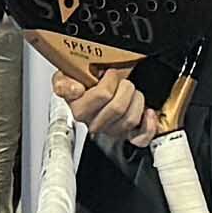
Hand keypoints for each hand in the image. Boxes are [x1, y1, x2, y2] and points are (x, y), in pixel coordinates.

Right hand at [28, 33, 151, 141]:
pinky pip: (140, 139)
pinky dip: (148, 125)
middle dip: (124, 87)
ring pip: (130, 119)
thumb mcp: (66, 76)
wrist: (95, 87)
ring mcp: (111, 131)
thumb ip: (63, 82)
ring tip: (129, 92)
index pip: (102, 95)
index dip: (110, 80)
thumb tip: (75, 89)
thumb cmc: (84, 82)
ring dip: (136, 99)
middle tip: (120, 81)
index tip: (107, 73)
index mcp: (79, 109)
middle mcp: (94, 123)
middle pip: (118, 107)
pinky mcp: (126, 137)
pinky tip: (147, 112)